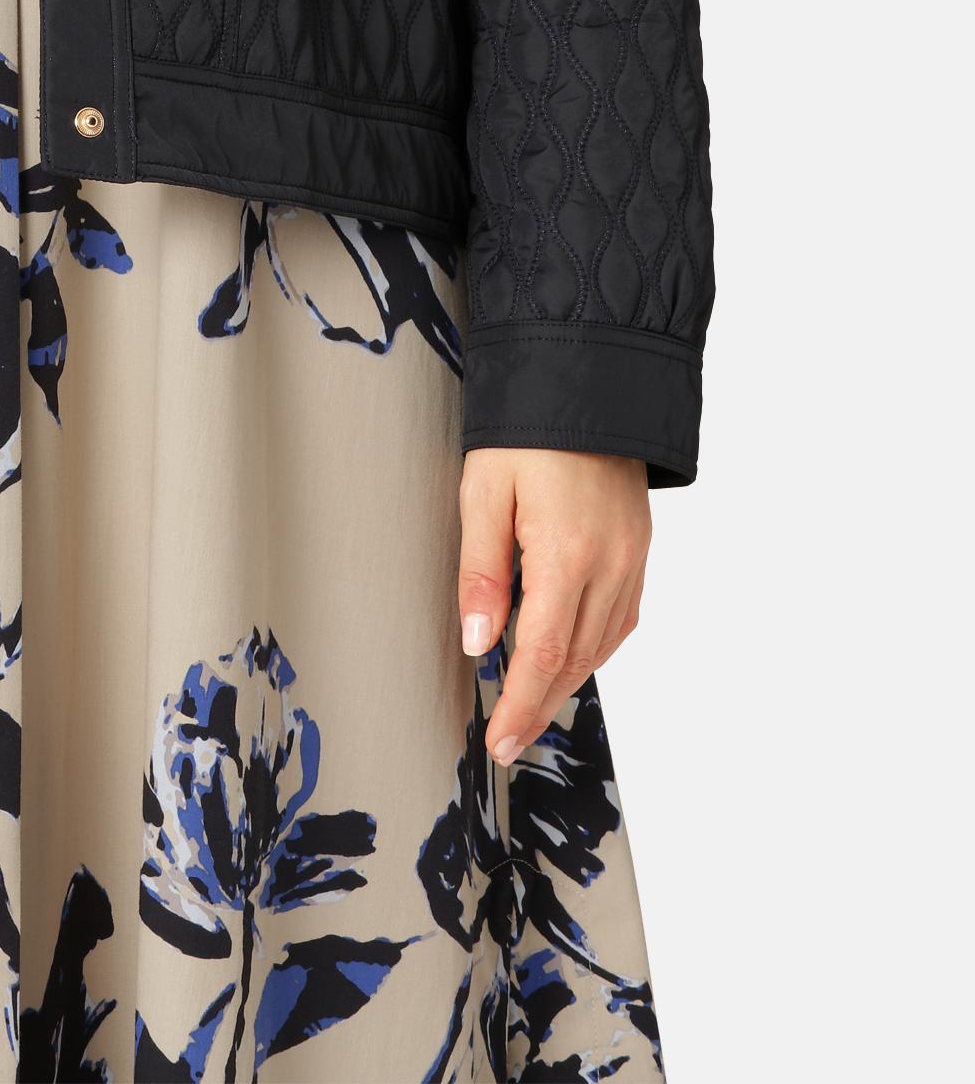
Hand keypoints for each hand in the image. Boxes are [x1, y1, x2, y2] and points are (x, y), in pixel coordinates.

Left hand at [457, 448, 649, 768]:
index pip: (542, 653)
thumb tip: (479, 643)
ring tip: (531, 703)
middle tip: (510, 737)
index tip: (500, 741)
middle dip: (540, 704)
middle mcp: (609, 564)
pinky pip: (621, 617)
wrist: (586, 378)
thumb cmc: (524, 429)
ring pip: (602, 644)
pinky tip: (569, 654)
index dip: (521, 704)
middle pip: (574, 659)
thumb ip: (481, 571)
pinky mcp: (640, 548)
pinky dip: (594, 646)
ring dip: (566, 679)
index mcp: (566, 553)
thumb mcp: (483, 491)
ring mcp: (632, 557)